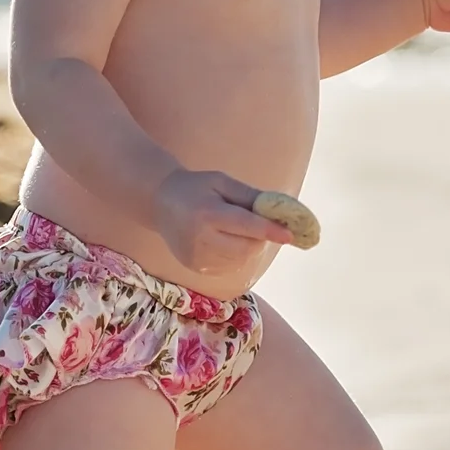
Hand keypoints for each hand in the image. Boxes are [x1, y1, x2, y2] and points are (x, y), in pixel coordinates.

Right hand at [154, 168, 288, 272]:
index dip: (269, 230)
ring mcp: (196, 257)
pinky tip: (226, 241)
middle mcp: (200, 239)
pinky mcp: (195, 268)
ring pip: (240, 260)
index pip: (245, 225)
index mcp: (207, 213)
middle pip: (246, 247)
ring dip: (249, 248)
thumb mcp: (222, 182)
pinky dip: (236, 256)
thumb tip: (280, 209)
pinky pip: (229, 267)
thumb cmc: (196, 188)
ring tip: (237, 231)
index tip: (290, 235)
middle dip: (260, 238)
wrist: (160, 203)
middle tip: (258, 225)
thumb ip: (250, 196)